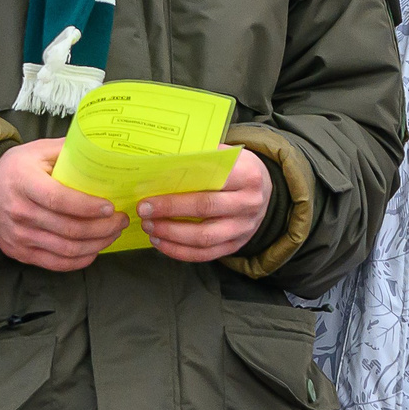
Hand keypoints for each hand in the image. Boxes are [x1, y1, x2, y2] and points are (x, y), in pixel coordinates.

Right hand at [0, 138, 126, 269]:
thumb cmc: (20, 167)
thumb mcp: (40, 150)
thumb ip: (70, 151)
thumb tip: (106, 149)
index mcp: (23, 181)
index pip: (58, 199)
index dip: (87, 206)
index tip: (110, 207)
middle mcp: (18, 211)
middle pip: (68, 229)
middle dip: (102, 227)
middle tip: (121, 219)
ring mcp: (18, 236)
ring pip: (66, 249)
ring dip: (97, 244)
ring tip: (113, 233)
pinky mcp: (19, 252)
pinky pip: (55, 263)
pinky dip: (80, 260)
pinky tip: (95, 249)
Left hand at [137, 148, 271, 263]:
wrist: (264, 191)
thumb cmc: (236, 169)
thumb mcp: (226, 154)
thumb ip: (200, 157)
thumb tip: (161, 163)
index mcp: (247, 175)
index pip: (210, 184)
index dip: (178, 193)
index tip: (150, 197)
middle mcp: (248, 203)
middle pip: (205, 210)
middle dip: (170, 212)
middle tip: (144, 212)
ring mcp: (244, 228)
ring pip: (204, 238)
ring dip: (172, 235)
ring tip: (149, 228)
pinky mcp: (236, 245)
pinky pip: (206, 255)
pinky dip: (180, 252)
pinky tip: (161, 243)